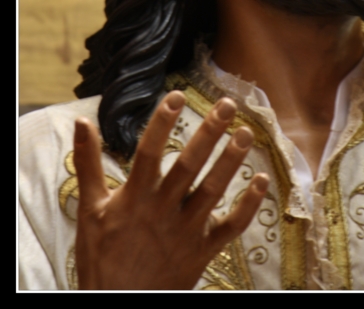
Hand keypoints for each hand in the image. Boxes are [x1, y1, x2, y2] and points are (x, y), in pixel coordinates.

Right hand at [73, 91, 268, 289]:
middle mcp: (162, 210)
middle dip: (209, 133)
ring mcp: (185, 231)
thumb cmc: (101, 257)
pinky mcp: (202, 252)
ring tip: (247, 133)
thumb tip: (81, 121)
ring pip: (213, 191)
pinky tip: (262, 179)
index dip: (162, 122)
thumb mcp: (90, 208)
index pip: (149, 151)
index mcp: (135, 197)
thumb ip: (88, 163)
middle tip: (228, 104)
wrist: (115, 306)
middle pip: (189, 165)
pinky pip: (230, 227)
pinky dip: (249, 205)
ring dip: (231, 161)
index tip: (177, 95)